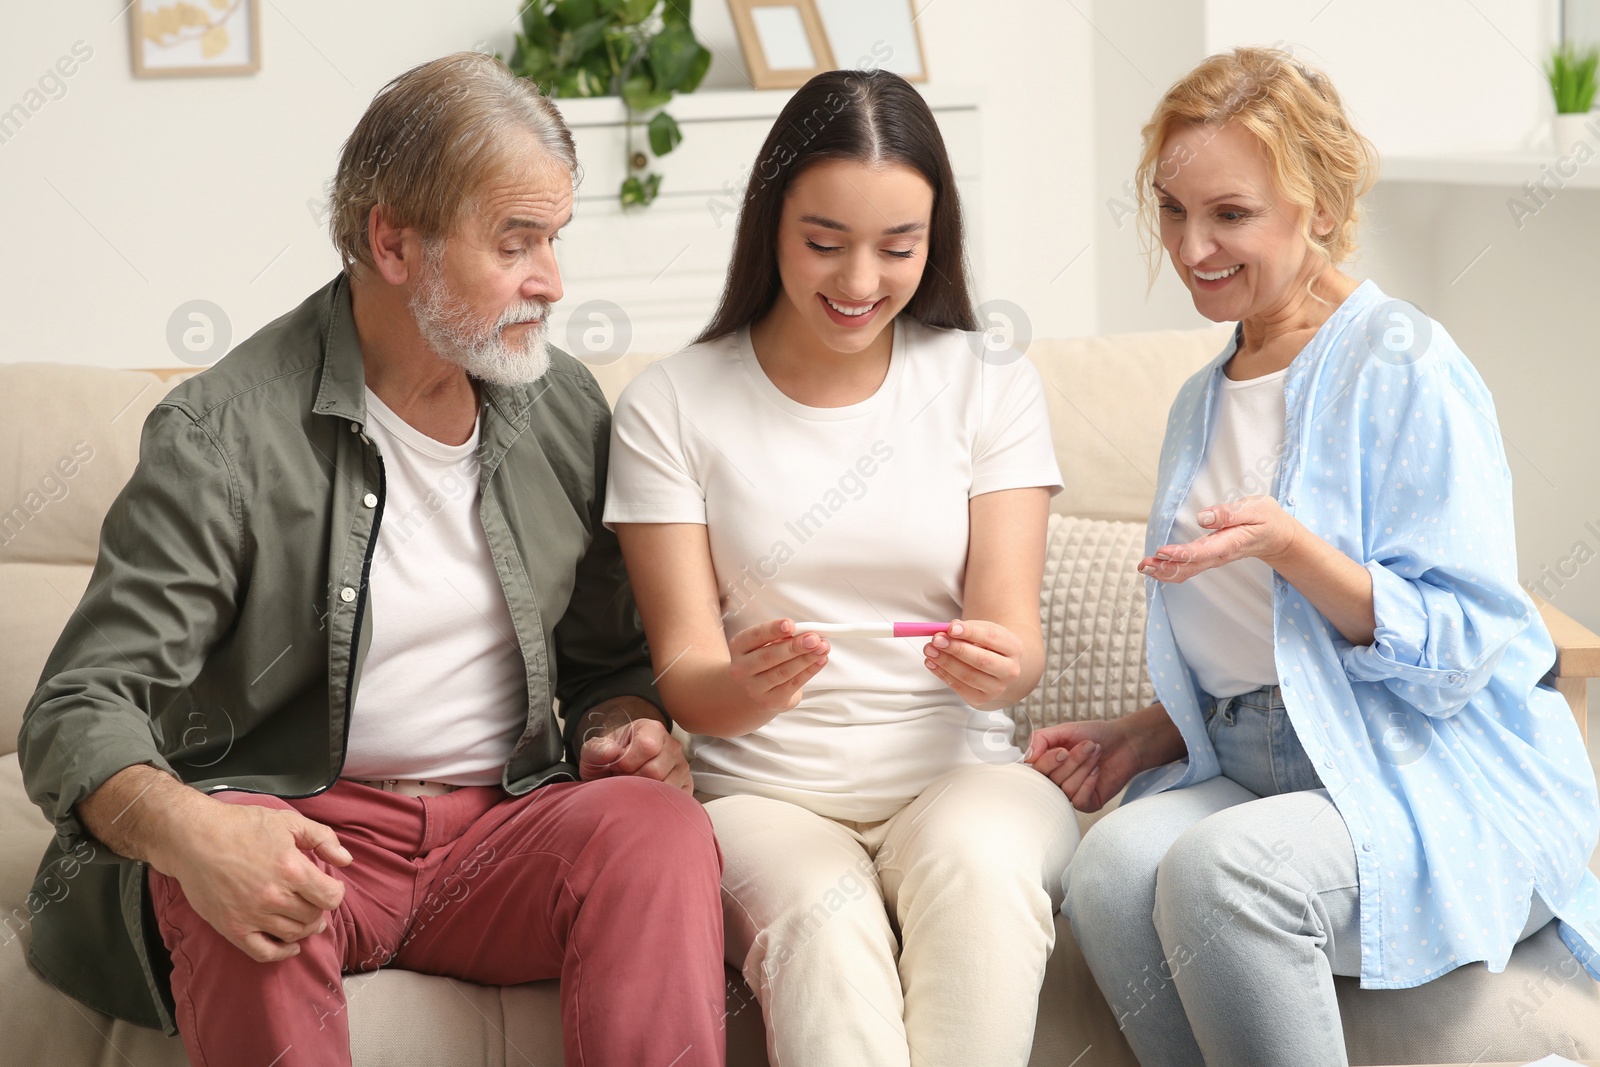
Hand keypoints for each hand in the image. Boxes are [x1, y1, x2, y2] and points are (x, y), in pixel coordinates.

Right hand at [157, 797, 350, 962]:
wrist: (194, 839)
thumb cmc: (241, 826)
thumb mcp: (288, 821)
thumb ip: (322, 839)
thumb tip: (346, 860)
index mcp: (292, 869)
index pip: (331, 897)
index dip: (334, 892)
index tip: (329, 887)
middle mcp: (274, 897)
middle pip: (313, 916)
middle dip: (319, 908)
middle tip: (314, 900)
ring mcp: (252, 916)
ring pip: (293, 934)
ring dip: (305, 928)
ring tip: (307, 919)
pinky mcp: (233, 928)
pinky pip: (263, 952)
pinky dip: (282, 953)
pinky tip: (290, 946)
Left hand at [579, 716, 692, 792]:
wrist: (613, 778)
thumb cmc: (607, 763)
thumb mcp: (593, 753)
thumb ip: (595, 749)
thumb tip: (611, 751)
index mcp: (652, 729)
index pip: (647, 745)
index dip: (627, 761)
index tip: (617, 766)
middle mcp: (672, 746)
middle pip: (655, 770)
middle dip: (633, 780)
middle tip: (624, 779)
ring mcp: (681, 767)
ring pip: (665, 787)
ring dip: (644, 793)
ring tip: (634, 787)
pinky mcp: (686, 787)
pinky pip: (675, 800)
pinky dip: (656, 803)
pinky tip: (645, 797)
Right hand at [727, 619, 829, 712]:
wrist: (753, 691)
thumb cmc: (764, 660)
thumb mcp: (765, 644)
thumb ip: (783, 637)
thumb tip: (808, 632)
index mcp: (739, 647)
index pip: (755, 636)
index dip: (773, 629)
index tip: (791, 624)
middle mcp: (741, 669)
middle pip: (769, 656)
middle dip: (794, 646)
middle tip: (814, 639)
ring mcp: (754, 688)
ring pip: (783, 672)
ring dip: (806, 659)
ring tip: (822, 648)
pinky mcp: (770, 701)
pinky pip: (793, 684)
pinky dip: (810, 671)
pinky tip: (820, 660)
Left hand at [923, 620, 1022, 708]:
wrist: (998, 668)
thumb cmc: (989, 645)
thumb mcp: (983, 631)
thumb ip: (968, 628)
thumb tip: (949, 630)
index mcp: (1014, 648)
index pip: (992, 638)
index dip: (970, 632)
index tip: (951, 628)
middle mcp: (1010, 670)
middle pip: (981, 660)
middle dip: (956, 649)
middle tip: (936, 640)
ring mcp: (997, 688)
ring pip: (968, 676)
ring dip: (945, 662)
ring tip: (929, 650)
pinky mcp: (981, 699)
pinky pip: (959, 687)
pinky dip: (942, 674)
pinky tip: (931, 663)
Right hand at [1023, 718, 1142, 812]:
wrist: (1125, 742)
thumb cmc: (1095, 735)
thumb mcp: (1065, 730)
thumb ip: (1041, 738)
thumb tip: (1027, 757)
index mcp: (1047, 763)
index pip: (1034, 771)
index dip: (1048, 762)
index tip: (1063, 750)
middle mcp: (1055, 780)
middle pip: (1050, 780)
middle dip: (1073, 761)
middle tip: (1089, 746)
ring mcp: (1070, 794)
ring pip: (1066, 789)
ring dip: (1084, 768)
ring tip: (1095, 754)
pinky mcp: (1087, 803)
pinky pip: (1078, 800)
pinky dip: (1089, 783)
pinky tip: (1097, 771)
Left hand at [1139, 495, 1299, 582]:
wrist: (1279, 537)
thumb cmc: (1267, 520)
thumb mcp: (1257, 509)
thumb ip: (1230, 513)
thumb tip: (1203, 517)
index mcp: (1232, 542)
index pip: (1204, 551)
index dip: (1182, 553)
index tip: (1162, 552)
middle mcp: (1221, 554)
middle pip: (1191, 566)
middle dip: (1166, 568)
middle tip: (1144, 565)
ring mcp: (1215, 559)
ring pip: (1189, 570)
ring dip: (1165, 570)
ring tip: (1144, 567)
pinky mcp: (1211, 558)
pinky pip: (1190, 568)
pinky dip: (1172, 569)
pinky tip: (1157, 567)